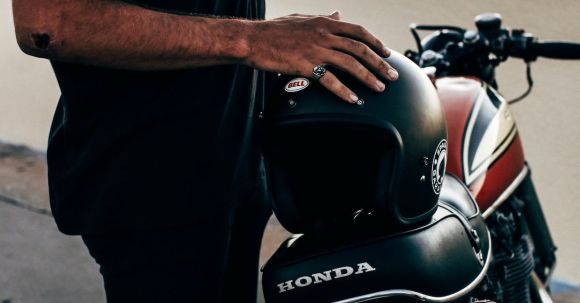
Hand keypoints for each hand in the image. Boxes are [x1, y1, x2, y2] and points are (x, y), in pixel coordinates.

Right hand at [244, 11, 397, 103]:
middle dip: (380, 63)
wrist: (252, 39)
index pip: (358, 31)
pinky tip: (353, 100)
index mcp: (324, 22)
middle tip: (392, 76)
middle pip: (360, 49)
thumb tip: (338, 15)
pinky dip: (344, 91)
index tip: (387, 53)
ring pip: (350, 64)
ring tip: (379, 88)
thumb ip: (322, 19)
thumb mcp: (302, 18)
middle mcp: (324, 34)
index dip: (376, 43)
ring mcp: (315, 49)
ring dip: (368, 77)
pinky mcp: (305, 65)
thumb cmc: (274, 30)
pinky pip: (330, 80)